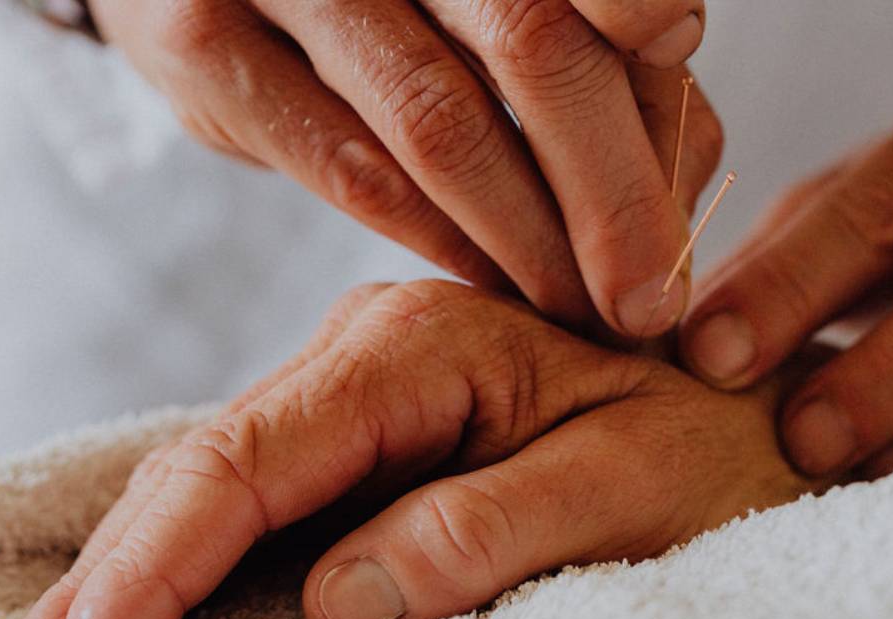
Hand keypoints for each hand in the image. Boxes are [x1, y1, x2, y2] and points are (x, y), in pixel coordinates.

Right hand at [0, 281, 821, 618]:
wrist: (753, 418)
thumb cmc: (711, 450)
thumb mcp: (625, 485)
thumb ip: (486, 527)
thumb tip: (336, 597)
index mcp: (428, 345)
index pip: (256, 455)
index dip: (159, 564)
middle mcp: (378, 352)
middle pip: (211, 466)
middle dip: (117, 582)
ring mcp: (369, 393)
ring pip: (222, 484)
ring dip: (138, 579)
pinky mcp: (377, 435)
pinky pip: (265, 497)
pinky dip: (197, 566)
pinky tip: (145, 618)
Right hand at [88, 0, 720, 336]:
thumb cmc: (396, 6)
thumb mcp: (502, 16)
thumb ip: (605, 69)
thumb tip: (688, 181)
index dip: (656, 66)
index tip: (684, 172)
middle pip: (534, 47)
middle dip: (610, 196)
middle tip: (648, 304)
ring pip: (442, 119)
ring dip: (526, 240)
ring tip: (580, 314)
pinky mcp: (204, 42)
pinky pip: (344, 165)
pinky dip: (432, 239)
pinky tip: (484, 286)